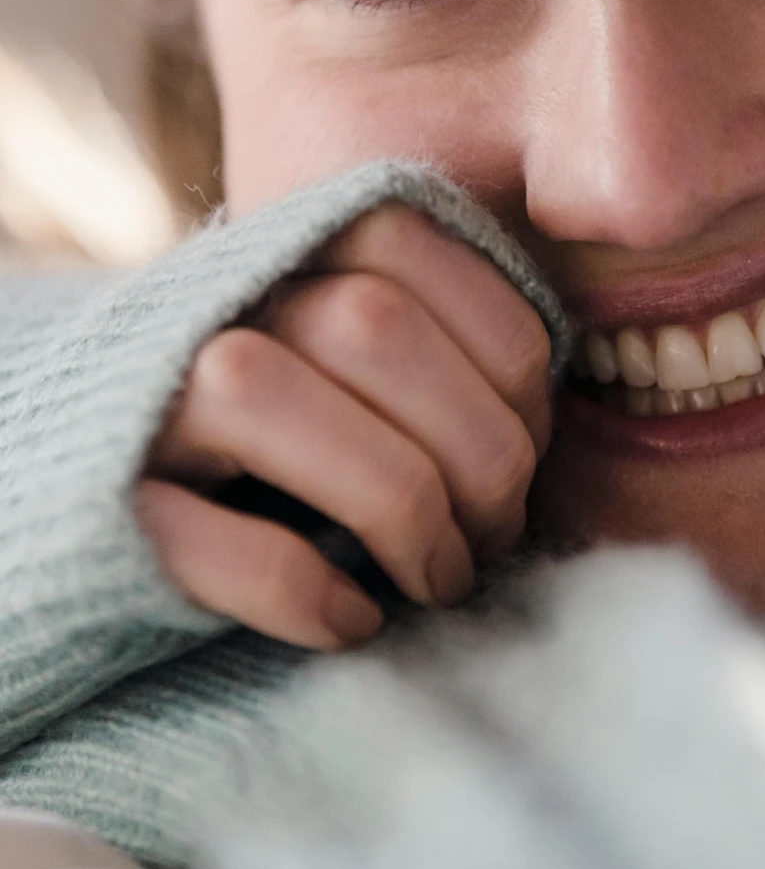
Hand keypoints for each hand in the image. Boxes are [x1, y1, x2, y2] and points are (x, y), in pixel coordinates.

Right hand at [136, 204, 551, 651]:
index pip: (422, 255)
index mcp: (292, 249)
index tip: (528, 450)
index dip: (507, 364)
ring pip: (268, 398)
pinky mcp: (110, 510)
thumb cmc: (286, 437)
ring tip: (436, 581)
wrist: (98, 488)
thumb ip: (433, 344)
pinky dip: (308, 590)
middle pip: (368, 326)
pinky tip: (356, 619)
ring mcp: (149, 401)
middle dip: (471, 447)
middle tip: (494, 535)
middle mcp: (212, 302)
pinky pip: (211, 543)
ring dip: (399, 509)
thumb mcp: (359, 361)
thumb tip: (562, 400)